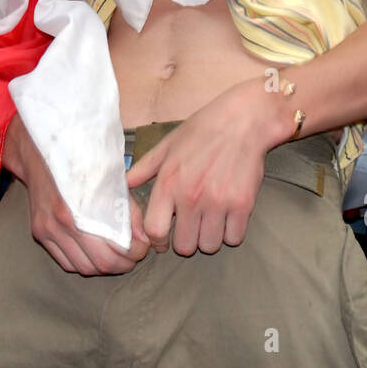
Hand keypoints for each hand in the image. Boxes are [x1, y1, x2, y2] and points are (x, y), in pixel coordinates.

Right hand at [4, 113, 147, 274]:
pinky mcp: (39, 233)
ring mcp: (48, 230)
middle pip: (99, 265)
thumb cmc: (81, 163)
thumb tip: (142, 238)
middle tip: (134, 255)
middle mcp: (61, 224)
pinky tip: (95, 253)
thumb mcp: (110, 180)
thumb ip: (128, 210)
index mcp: (80, 210)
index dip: (134, 253)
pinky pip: (66, 263)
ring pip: (83, 268)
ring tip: (117, 256)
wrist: (40, 153)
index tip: (143, 247)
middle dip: (123, 264)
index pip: (113, 251)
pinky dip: (84, 263)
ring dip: (104, 267)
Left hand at [126, 84, 270, 255]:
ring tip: (211, 220)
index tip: (164, 239)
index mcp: (168, 183)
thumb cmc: (202, 130)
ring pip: (210, 246)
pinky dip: (231, 232)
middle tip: (192, 226)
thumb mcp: (167, 146)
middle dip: (186, 240)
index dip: (157, 241)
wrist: (243, 120)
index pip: (155, 231)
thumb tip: (123, 184)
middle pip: (185, 246)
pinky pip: (234, 239)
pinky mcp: (242, 205)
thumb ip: (143, 169)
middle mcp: (191, 197)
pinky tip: (228, 217)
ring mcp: (218, 203)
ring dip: (209, 237)